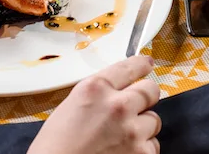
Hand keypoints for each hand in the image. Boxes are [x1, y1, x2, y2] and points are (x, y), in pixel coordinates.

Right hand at [27, 56, 161, 153]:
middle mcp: (117, 106)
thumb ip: (97, 95)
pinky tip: (125, 151)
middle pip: (150, 90)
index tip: (147, 64)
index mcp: (96, 89)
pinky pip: (152, 145)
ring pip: (154, 120)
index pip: (130, 67)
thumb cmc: (55, 147)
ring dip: (143, 127)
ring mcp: (132, 131)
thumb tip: (116, 91)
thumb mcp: (71, 107)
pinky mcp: (141, 153)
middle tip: (138, 105)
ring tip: (122, 137)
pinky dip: (143, 149)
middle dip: (146, 97)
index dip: (141, 65)